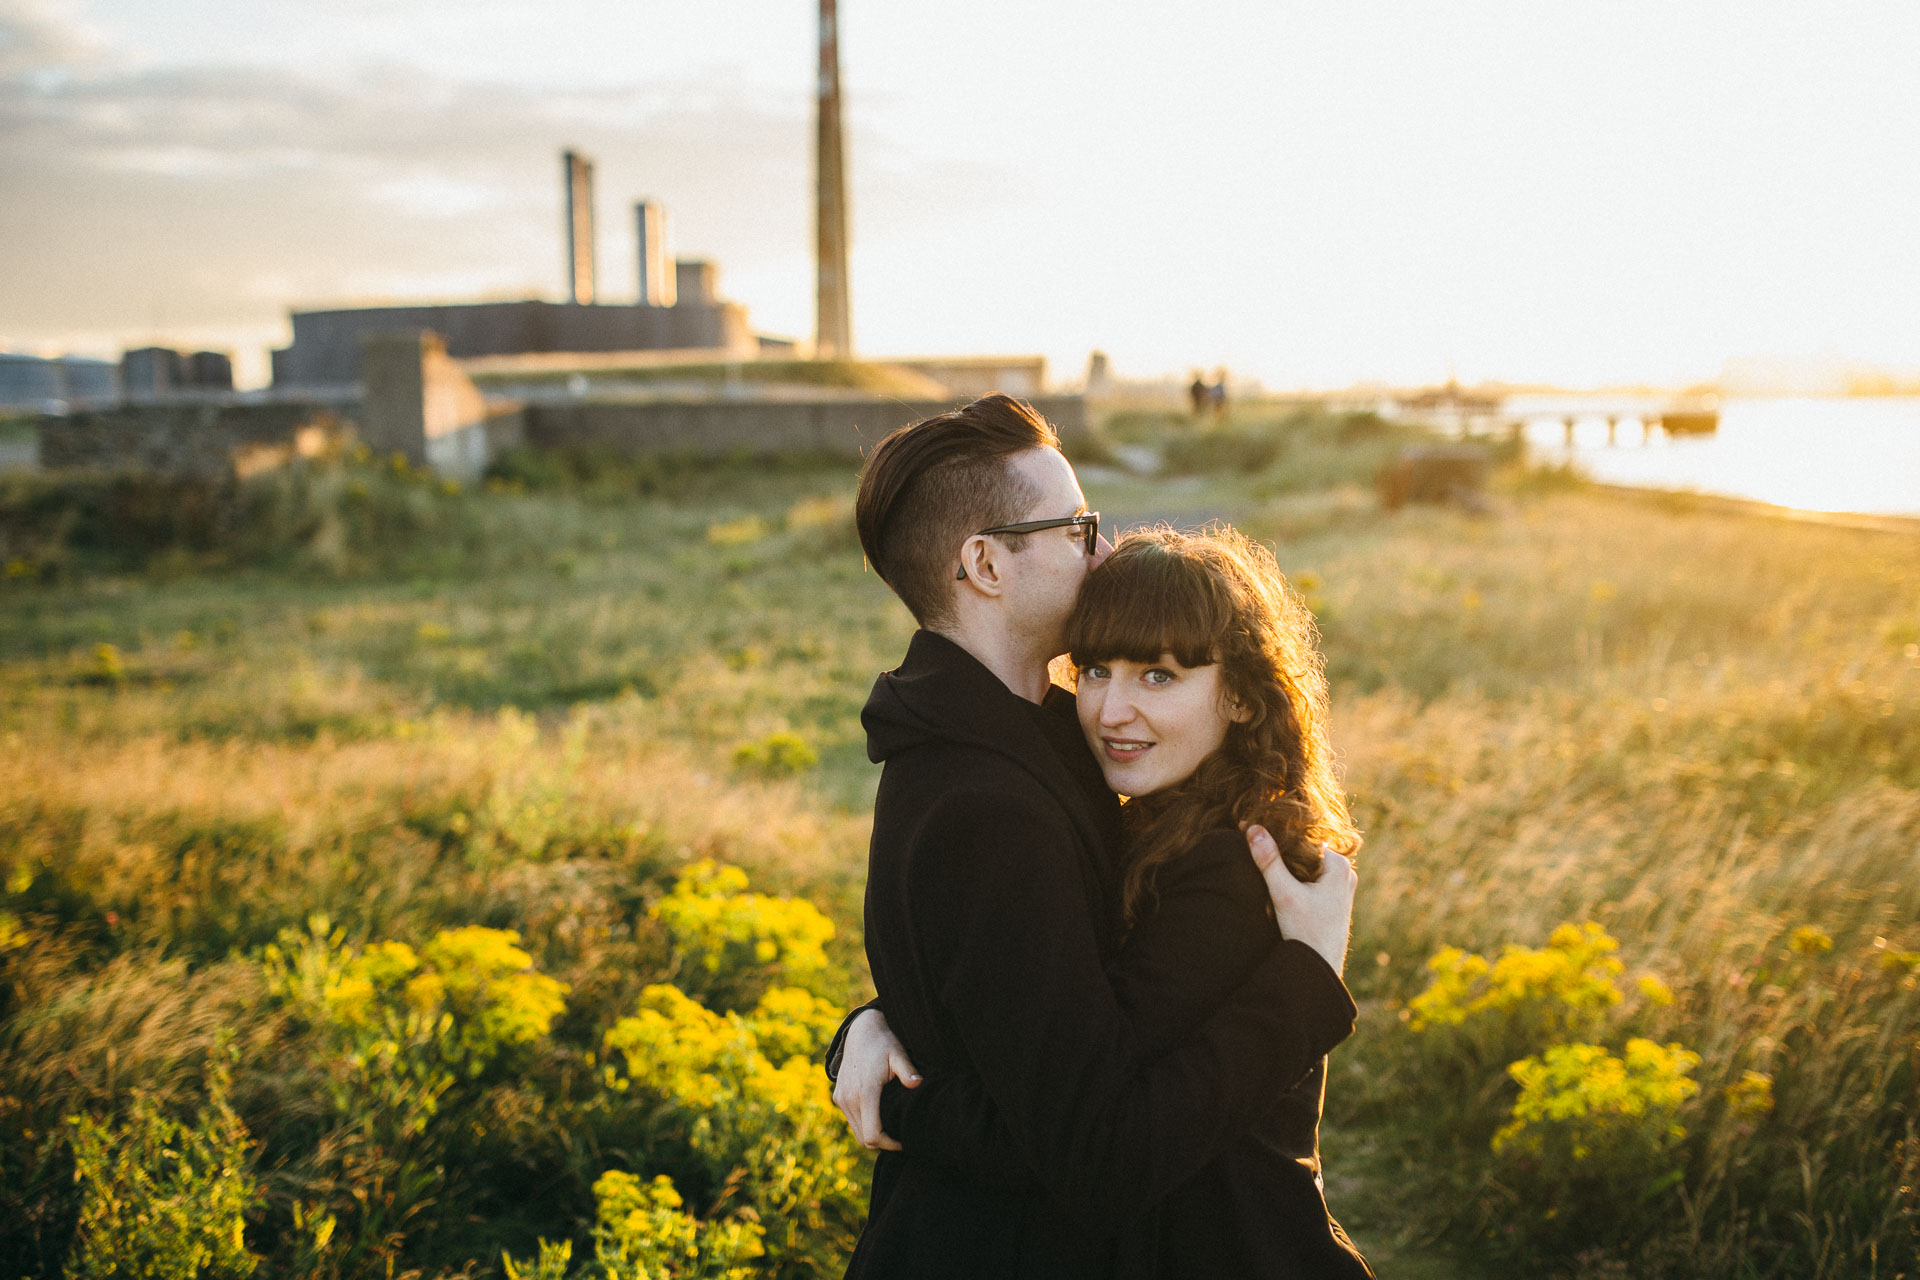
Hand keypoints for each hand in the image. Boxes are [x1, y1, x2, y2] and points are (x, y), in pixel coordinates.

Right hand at [831, 1008, 922, 1150]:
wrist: (860, 1030)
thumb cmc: (883, 1043)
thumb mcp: (898, 1053)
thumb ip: (907, 1070)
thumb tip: (918, 1083)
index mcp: (865, 1092)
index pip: (873, 1135)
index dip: (889, 1144)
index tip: (904, 1142)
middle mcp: (849, 1098)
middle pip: (864, 1138)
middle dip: (883, 1143)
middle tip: (901, 1139)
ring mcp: (841, 1098)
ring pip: (857, 1131)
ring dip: (873, 1135)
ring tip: (893, 1131)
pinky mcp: (838, 1096)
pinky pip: (851, 1120)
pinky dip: (864, 1125)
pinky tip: (880, 1118)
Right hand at [1244, 825, 1355, 976]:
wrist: (1320, 970)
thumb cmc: (1307, 933)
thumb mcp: (1284, 894)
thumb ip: (1268, 861)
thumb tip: (1253, 828)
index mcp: (1339, 866)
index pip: (1304, 838)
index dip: (1278, 834)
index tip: (1252, 828)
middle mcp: (1344, 874)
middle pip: (1305, 851)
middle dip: (1281, 849)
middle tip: (1253, 842)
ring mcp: (1340, 888)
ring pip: (1307, 865)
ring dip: (1286, 864)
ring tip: (1262, 861)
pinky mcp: (1333, 900)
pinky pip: (1310, 878)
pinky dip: (1293, 876)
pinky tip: (1276, 880)